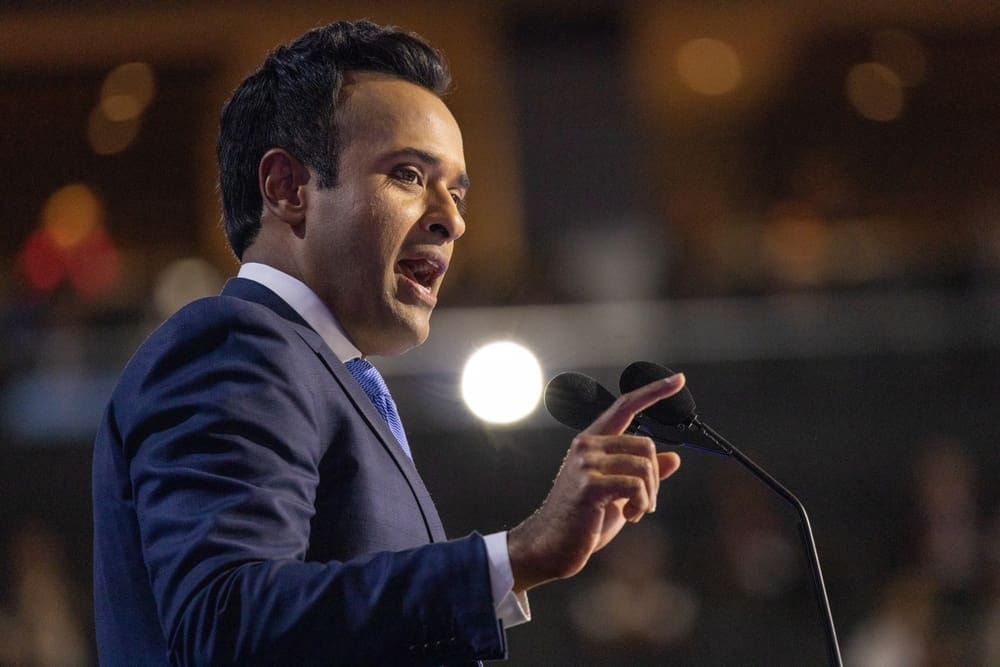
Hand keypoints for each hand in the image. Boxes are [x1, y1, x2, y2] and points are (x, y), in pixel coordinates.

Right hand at [507, 373, 684, 591]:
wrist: (550, 547)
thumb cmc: (582, 522)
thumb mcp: (618, 495)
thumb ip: (643, 475)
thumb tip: (674, 457)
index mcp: (592, 442)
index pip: (625, 406)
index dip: (653, 392)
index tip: (678, 379)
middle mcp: (587, 446)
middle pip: (646, 445)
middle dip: (655, 479)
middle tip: (644, 504)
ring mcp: (586, 463)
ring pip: (644, 466)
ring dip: (649, 496)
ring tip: (636, 512)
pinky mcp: (589, 484)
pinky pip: (636, 485)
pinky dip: (642, 503)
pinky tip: (631, 517)